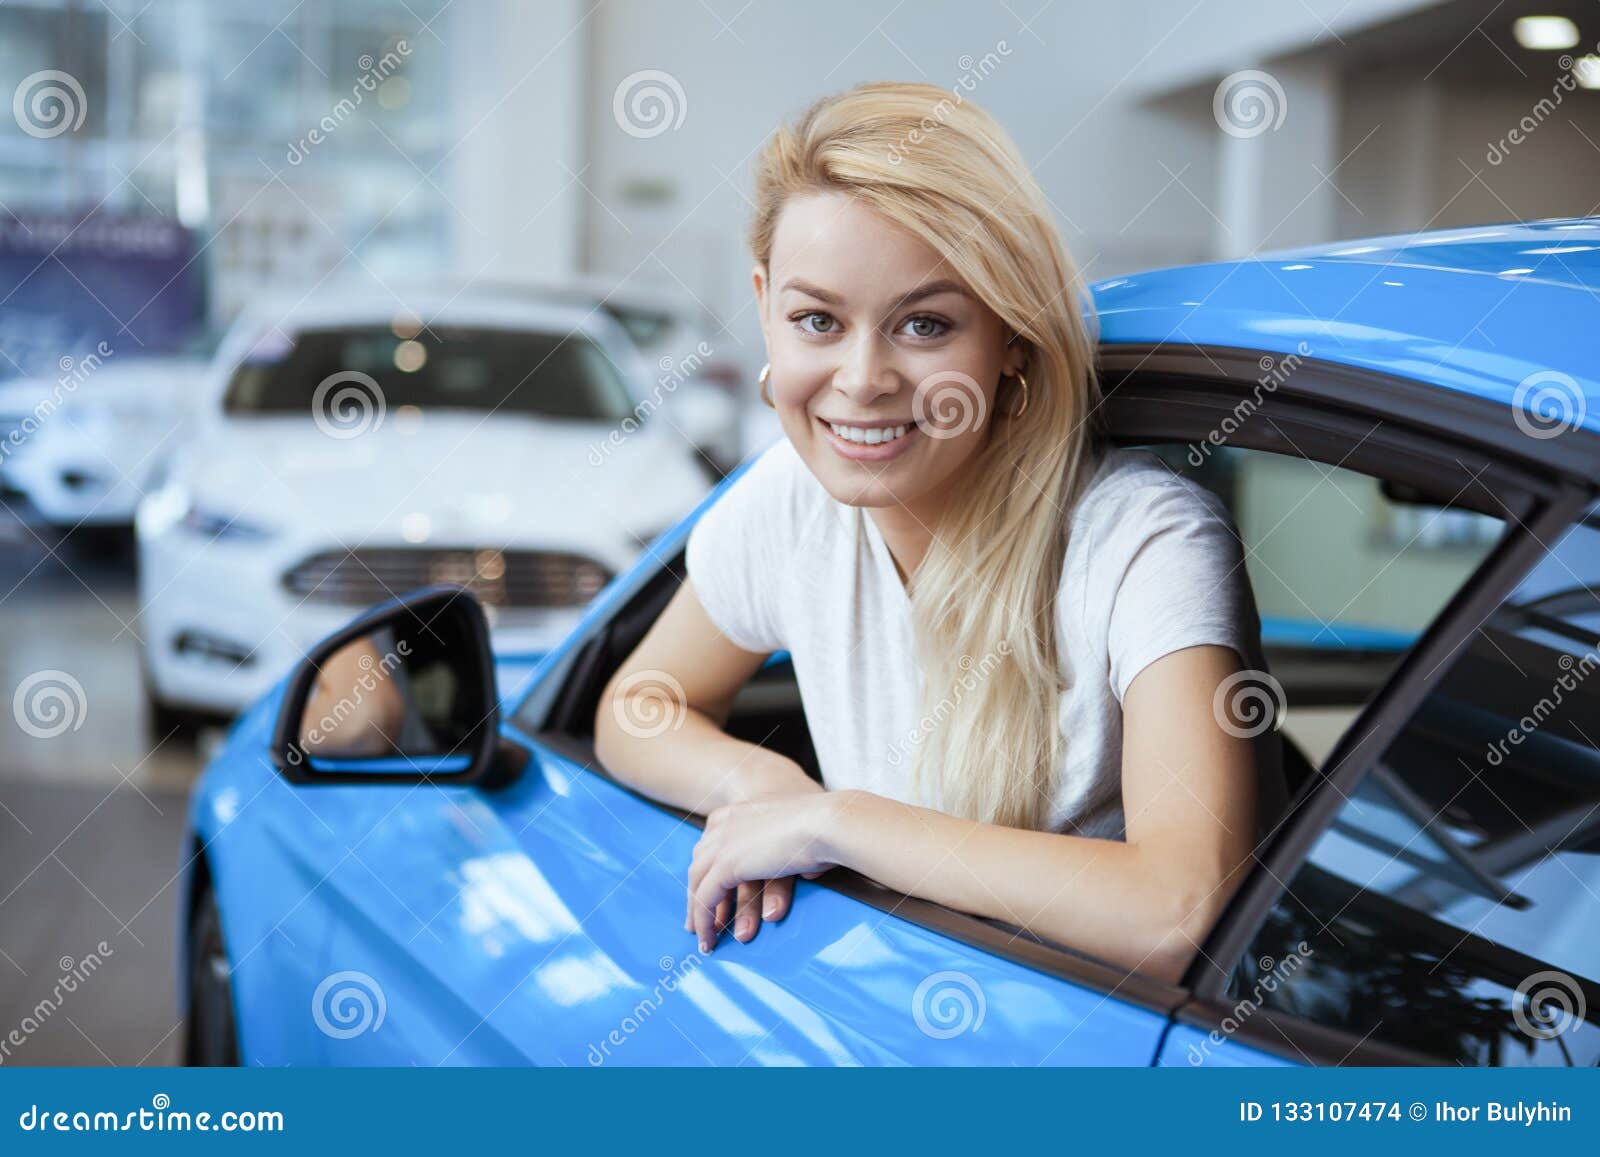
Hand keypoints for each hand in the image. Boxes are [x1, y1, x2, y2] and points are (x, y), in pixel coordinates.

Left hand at [686, 793, 835, 952]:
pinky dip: (705, 921)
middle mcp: (724, 823)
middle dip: (697, 894)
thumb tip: (808, 871)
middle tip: (698, 922)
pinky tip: (710, 939)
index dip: (709, 874)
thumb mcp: (802, 833)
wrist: (829, 822)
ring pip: (698, 882)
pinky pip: (706, 898)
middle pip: (700, 864)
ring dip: (699, 913)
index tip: (711, 896)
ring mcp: (722, 842)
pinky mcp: (726, 864)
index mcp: (739, 811)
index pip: (712, 846)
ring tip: (704, 938)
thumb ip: (794, 850)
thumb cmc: (830, 826)